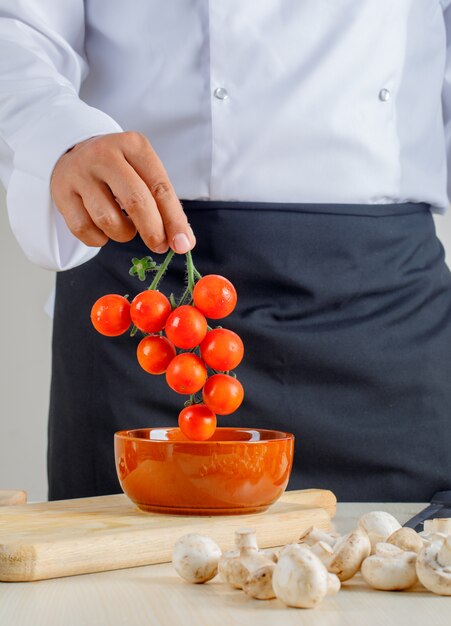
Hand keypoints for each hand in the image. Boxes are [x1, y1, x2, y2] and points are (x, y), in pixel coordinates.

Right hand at [50, 132, 195, 253]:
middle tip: (159, 245)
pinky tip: (103, 228)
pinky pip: (85, 230)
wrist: (74, 153)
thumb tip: (182, 241)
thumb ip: (163, 204)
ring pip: (109, 220)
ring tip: (125, 226)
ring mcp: (80, 172)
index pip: (160, 187)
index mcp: (133, 145)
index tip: (183, 244)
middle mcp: (104, 154)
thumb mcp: (143, 173)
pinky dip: (100, 238)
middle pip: (136, 201)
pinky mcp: (62, 192)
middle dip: (153, 231)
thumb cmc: (119, 169)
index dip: (174, 220)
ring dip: (123, 234)